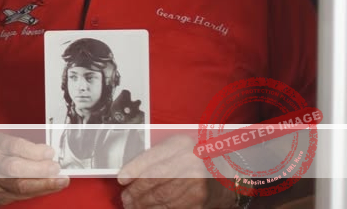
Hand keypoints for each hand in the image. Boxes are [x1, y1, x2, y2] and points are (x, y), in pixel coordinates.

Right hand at [0, 131, 67, 204]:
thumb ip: (16, 144)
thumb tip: (45, 151)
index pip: (12, 147)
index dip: (32, 151)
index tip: (49, 152)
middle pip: (14, 169)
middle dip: (39, 170)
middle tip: (56, 168)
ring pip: (19, 187)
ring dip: (44, 184)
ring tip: (61, 180)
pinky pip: (21, 195)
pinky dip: (39, 191)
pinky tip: (51, 186)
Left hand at [117, 135, 234, 208]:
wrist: (225, 173)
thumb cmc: (195, 159)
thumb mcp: (177, 149)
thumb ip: (156, 158)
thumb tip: (129, 174)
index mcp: (181, 144)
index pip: (151, 159)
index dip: (133, 170)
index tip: (121, 180)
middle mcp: (191, 161)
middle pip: (154, 180)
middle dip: (136, 192)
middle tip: (126, 199)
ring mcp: (198, 182)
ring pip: (162, 197)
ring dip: (144, 205)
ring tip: (133, 207)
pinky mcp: (201, 200)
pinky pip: (174, 208)